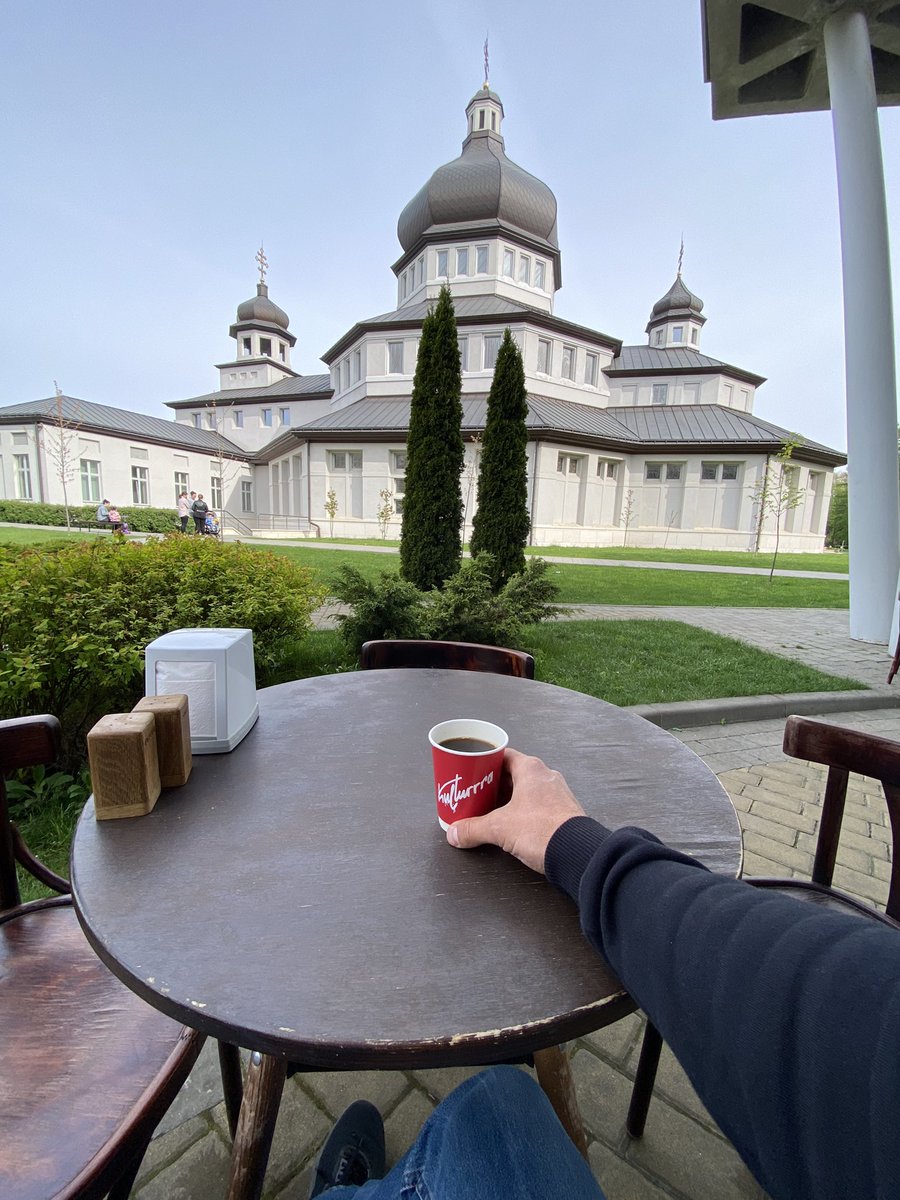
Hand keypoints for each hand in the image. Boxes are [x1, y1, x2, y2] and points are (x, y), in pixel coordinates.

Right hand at [447, 747, 585, 873]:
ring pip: (526, 791)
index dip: (484, 762)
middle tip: (476, 794)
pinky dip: (523, 812)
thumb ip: (473, 829)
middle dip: (493, 785)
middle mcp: (545, 777)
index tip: (471, 771)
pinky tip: (512, 826)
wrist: (577, 853)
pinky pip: (538, 806)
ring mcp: (556, 795)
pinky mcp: (562, 813)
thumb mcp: (499, 828)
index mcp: (530, 769)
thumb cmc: (545, 830)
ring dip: (508, 800)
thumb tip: (456, 832)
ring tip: (490, 812)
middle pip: (513, 774)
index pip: (503, 755)